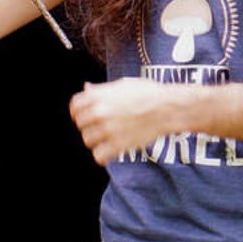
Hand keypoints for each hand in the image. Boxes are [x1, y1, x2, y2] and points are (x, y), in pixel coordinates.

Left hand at [69, 78, 195, 166]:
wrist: (167, 108)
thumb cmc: (148, 94)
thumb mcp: (122, 85)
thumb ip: (101, 90)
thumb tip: (86, 89)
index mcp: (98, 96)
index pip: (74, 106)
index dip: (78, 112)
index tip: (85, 117)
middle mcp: (99, 112)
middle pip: (80, 124)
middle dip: (89, 126)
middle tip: (102, 128)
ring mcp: (107, 129)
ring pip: (88, 140)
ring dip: (96, 141)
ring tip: (108, 138)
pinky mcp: (118, 145)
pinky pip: (98, 156)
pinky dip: (103, 155)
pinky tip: (111, 151)